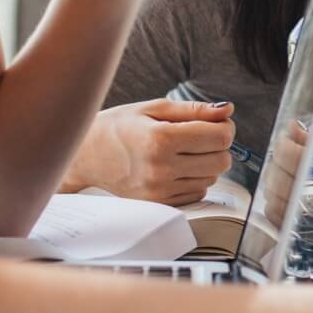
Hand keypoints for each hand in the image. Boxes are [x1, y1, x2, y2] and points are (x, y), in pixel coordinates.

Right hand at [68, 98, 235, 204]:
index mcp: (160, 139)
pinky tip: (175, 167)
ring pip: (212, 179)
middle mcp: (160, 168)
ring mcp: (159, 190)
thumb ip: (194, 109)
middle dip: (219, 146)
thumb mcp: (153, 108)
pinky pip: (197, 193)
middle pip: (222, 161)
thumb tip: (227, 110)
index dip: (225, 127)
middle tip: (201, 137)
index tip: (216, 123)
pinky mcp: (158, 203)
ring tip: (182, 151)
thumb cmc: (119, 126)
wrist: (85, 155)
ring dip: (206, 164)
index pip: (221, 137)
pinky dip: (194, 179)